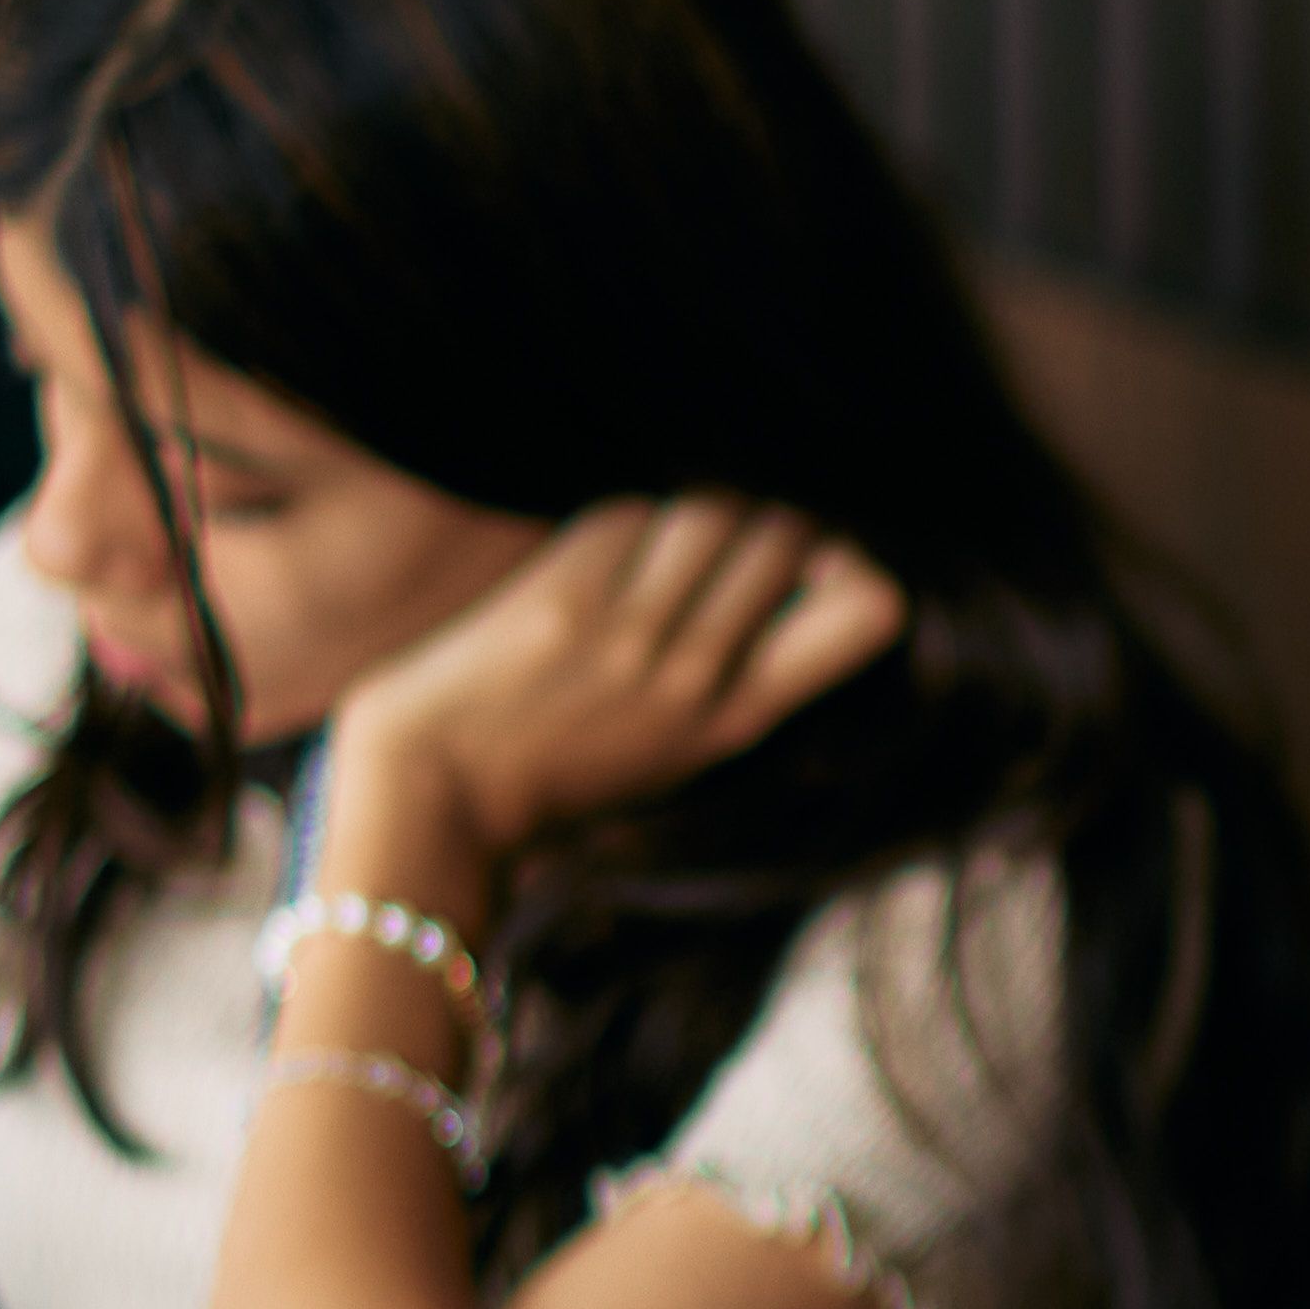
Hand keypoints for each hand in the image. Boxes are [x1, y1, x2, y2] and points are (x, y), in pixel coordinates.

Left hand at [330, 499, 909, 861]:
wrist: (437, 799)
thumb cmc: (556, 767)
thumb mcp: (678, 747)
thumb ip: (739, 676)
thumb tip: (796, 571)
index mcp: (741, 718)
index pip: (872, 610)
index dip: (852, 564)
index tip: (807, 568)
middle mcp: (699, 676)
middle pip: (785, 532)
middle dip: (757, 517)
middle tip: (710, 542)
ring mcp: (634, 638)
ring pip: (711, 509)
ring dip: (687, 509)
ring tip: (652, 545)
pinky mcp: (565, 603)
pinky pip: (628, 515)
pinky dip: (618, 523)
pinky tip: (590, 560)